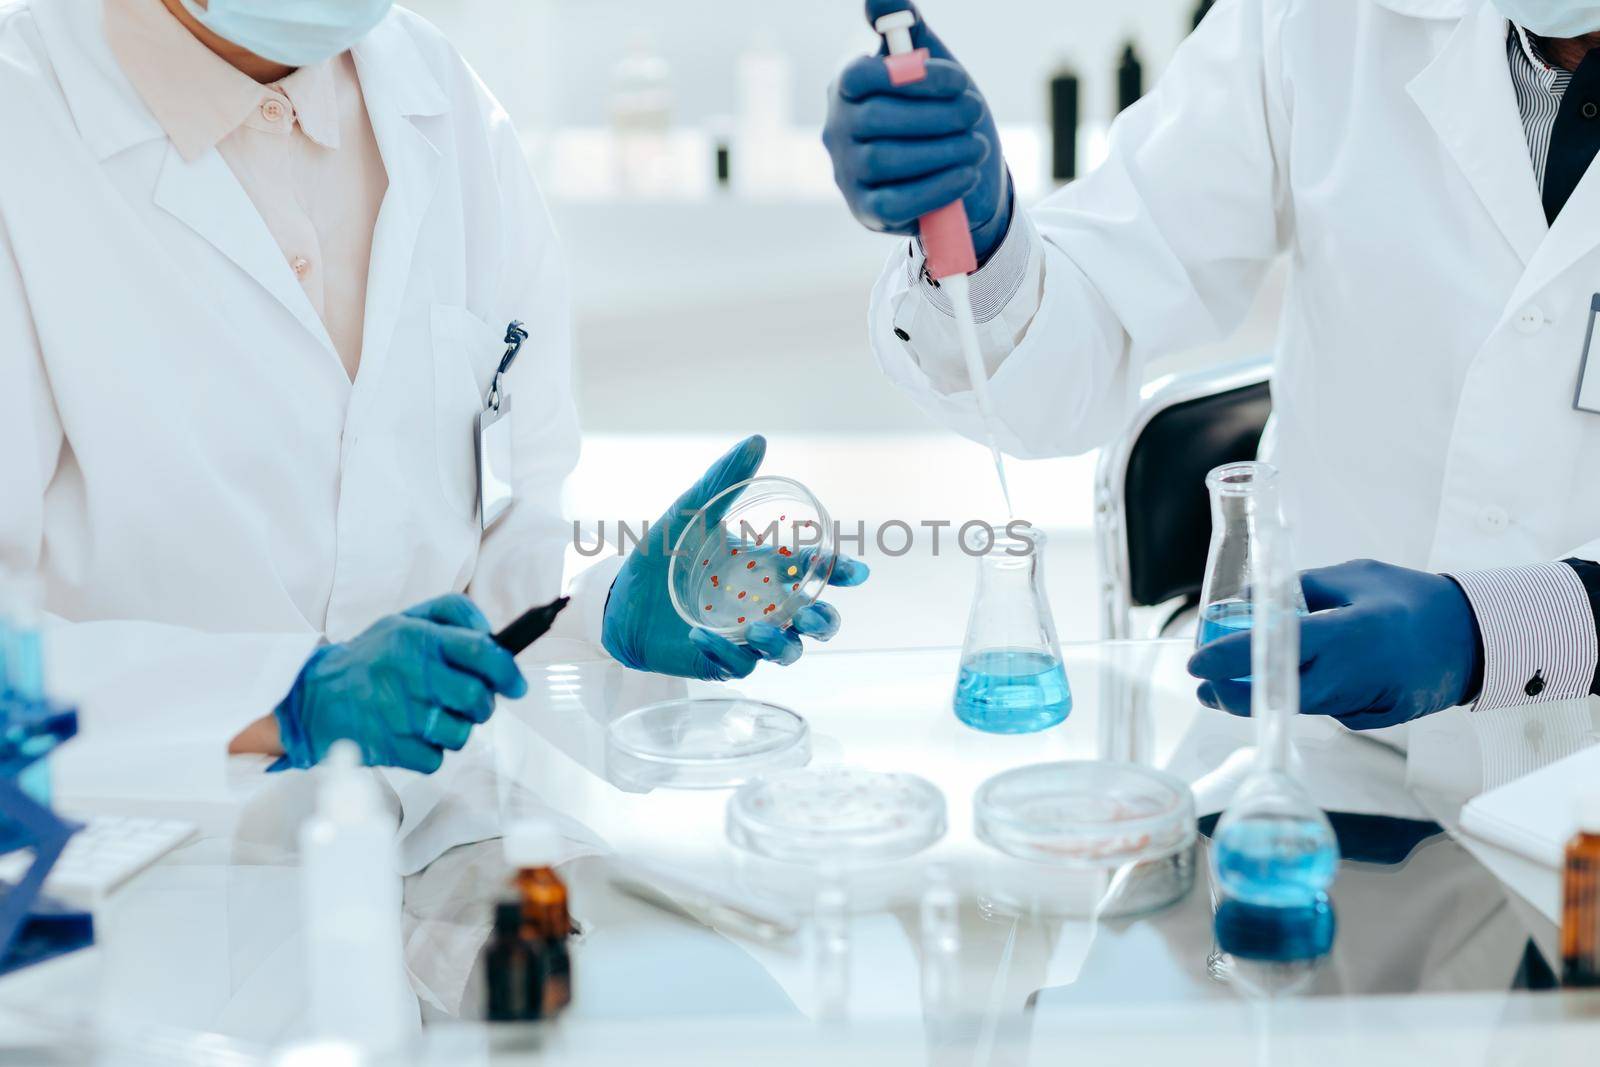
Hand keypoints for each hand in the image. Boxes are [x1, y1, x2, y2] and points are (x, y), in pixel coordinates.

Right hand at [272, 594, 527, 772]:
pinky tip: (412, 733)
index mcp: (418, 638)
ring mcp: (399, 715)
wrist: (315, 696)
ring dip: (457, 729)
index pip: (481, 652)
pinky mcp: (390, 748)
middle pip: (477, 699)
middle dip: (483, 705)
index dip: (508, 671)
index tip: (516, 685)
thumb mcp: (407, 619)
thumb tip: (491, 634)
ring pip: (461, 733)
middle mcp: (410, 674)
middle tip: (471, 702)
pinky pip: (436, 759)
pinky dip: (431, 751)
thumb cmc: (375, 657)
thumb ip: (455, 614)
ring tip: (433, 715)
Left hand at [601, 435, 869, 680]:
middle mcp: (767, 605)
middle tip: (809, 614)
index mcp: (768, 568)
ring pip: (788, 652)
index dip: (840, 573)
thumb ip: (723, 479)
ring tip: (755, 629)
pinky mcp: (721, 660)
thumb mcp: (690, 512)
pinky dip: (724, 652)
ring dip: (780, 644)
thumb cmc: (664, 555)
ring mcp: (747, 636)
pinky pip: (738, 665)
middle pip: (816, 622)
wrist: (620, 596)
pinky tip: (699, 635)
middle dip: (823, 621)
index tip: (854, 573)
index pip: (816, 571)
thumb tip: (757, 440)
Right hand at [823, 1, 1012, 260]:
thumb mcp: (931, 69)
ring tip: (976, 145)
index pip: (858, 77)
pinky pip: (895, 202)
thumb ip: (907, 30)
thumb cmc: (941, 116)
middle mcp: (837, 132)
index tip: (956, 79)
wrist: (961, 178)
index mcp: (848, 90)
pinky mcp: (868, 212)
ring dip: (941, 151)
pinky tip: (966, 174)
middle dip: (936, 115)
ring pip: (886, 160)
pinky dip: (936, 187)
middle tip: (976, 111)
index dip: (909, 75)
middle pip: (877, 119)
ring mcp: (849, 175)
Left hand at [1188, 560, 1482, 730]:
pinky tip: (1300, 680)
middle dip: (1232, 694)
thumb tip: (1249, 602)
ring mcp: (1365, 703)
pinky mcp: (1374, 719)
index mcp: (1346, 634)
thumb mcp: (1353, 577)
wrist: (1474, 638)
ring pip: (1299, 705)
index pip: (1273, 651)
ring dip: (1262, 696)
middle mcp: (1353, 675)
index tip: (1195, 664)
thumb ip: (1299, 589)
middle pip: (1276, 695)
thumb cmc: (1411, 598)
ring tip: (1231, 682)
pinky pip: (1326, 708)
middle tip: (1203, 686)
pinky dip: (1305, 694)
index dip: (1227, 661)